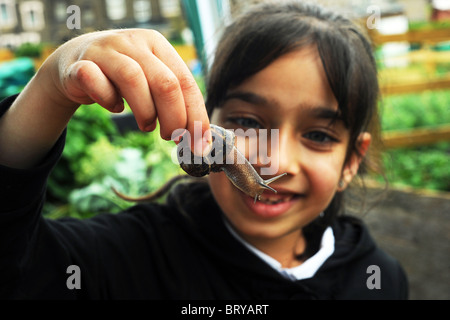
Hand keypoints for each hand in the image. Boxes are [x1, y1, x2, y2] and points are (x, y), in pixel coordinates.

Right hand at [48, 29, 209, 143]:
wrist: (75, 63)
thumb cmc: (123, 79)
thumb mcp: (151, 83)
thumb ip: (175, 102)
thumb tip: (200, 140)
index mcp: (158, 45)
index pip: (186, 82)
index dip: (196, 116)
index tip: (199, 143)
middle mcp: (134, 42)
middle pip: (165, 82)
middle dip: (175, 118)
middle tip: (172, 138)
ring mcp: (105, 50)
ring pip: (134, 79)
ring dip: (146, 112)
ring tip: (147, 126)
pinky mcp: (79, 64)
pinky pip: (96, 82)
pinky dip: (108, 101)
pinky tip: (115, 108)